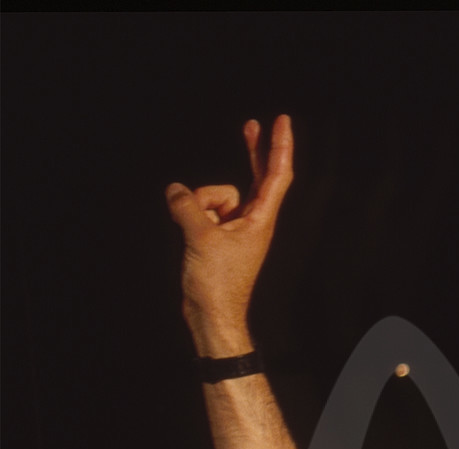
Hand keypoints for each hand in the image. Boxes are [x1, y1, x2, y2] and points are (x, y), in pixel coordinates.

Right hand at [166, 115, 293, 355]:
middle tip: (253, 124)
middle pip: (257, 177)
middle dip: (253, 151)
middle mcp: (254, 220)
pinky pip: (202, 210)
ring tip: (197, 233)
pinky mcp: (220, 236)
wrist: (212, 314)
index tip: (281, 123)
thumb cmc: (217, 283)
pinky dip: (192, 214)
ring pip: (214, 196)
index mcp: (261, 219)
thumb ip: (187, 207)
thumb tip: (176, 189)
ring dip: (199, 205)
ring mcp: (237, 228)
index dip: (279, 147)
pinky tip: (188, 231)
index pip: (276, 175)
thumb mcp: (200, 238)